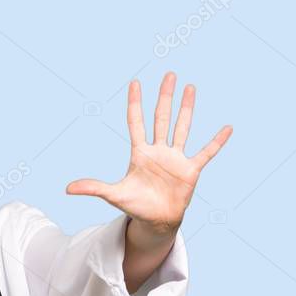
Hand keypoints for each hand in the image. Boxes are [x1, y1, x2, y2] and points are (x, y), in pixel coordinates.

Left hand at [66, 72, 231, 234]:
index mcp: (140, 153)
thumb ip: (93, 188)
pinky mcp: (191, 170)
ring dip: (187, 108)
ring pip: (182, 127)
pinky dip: (217, 142)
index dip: (135, 104)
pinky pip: (206, 152)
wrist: (155, 221)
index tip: (135, 83)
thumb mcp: (113, 195)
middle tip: (169, 74)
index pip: (136, 122)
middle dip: (164, 96)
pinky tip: (227, 128)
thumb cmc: (135, 206)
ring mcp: (176, 158)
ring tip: (190, 87)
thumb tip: (67, 188)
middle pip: (161, 118)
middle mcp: (158, 150)